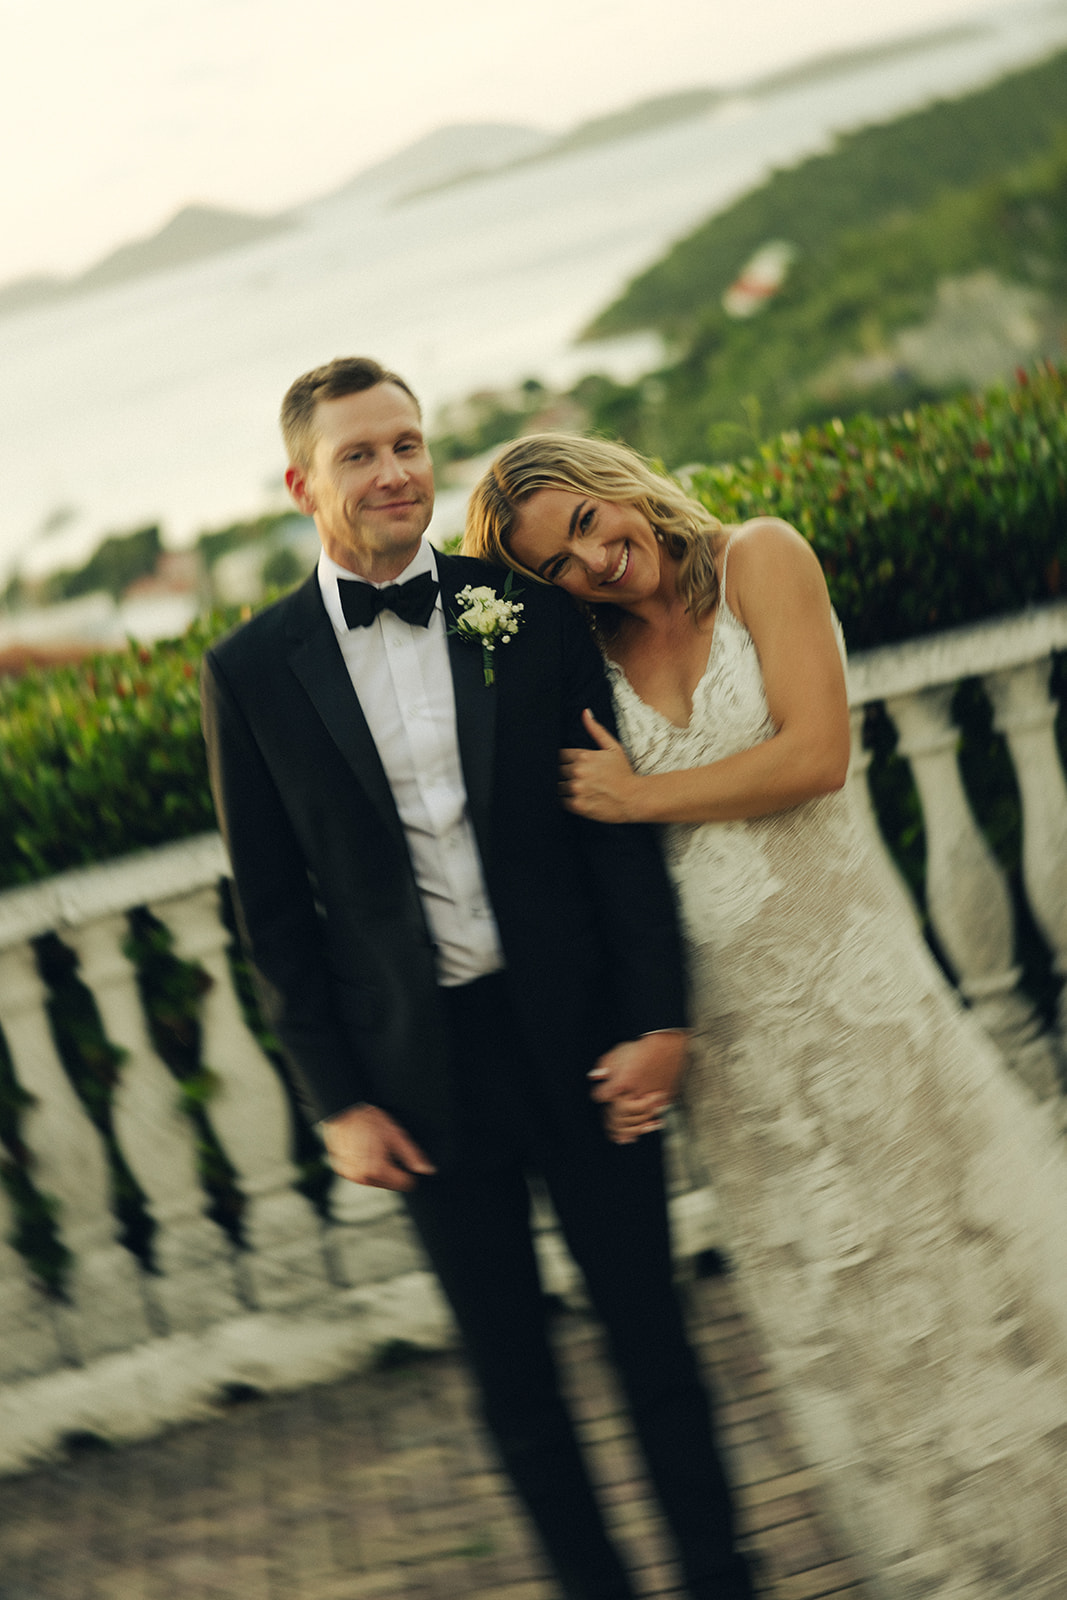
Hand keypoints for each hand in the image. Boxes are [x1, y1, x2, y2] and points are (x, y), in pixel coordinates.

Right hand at [321, 1103, 436, 1191]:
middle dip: (393, 1170)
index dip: (409, 1171)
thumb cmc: (367, 1121)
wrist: (343, 1113)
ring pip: (376, 1181)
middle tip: (386, 1149)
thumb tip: (427, 1169)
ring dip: (379, 1169)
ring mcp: (351, 1176)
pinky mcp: (343, 1172)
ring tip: (374, 1148)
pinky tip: (363, 1151)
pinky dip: (365, 1167)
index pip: (405, 1184)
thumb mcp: (396, 1135)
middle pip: (390, 1184)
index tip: (404, 1159)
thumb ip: (413, 1155)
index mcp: (378, 1170)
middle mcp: (362, 1177)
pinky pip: (361, 1175)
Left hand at [560, 709, 642, 821]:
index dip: (564, 761)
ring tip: (577, 789)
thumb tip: (585, 712)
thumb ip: (596, 730)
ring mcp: (577, 789)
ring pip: (557, 787)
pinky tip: (578, 798)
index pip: (559, 755)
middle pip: (556, 771)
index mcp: (583, 756)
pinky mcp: (578, 806)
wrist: (634, 798)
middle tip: (575, 779)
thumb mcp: (613, 748)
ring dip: (564, 788)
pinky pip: (562, 802)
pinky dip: (567, 801)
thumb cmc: (624, 773)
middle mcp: (578, 772)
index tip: (571, 766)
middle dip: (563, 774)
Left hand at [589, 1032, 687, 1142]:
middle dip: (612, 1124)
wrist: (668, 1044)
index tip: (600, 1095)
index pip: (601, 1097)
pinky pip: (654, 1117)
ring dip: (629, 1130)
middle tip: (610, 1128)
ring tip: (624, 1137)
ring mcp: (650, 1099)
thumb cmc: (641, 1047)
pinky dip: (649, 1125)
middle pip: (618, 1117)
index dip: (599, 1095)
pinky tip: (645, 1128)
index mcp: (620, 1084)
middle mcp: (634, 1094)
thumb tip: (595, 1077)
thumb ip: (604, 1066)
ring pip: (637, 1121)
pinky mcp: (664, 1099)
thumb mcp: (617, 1052)